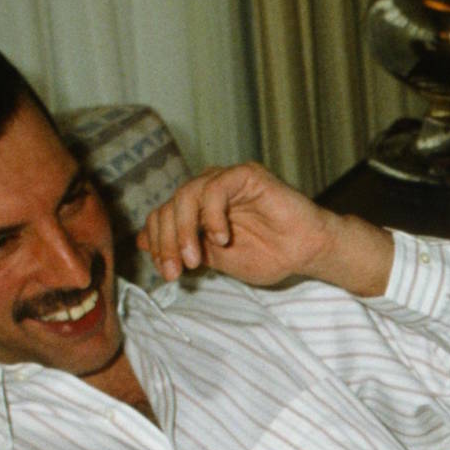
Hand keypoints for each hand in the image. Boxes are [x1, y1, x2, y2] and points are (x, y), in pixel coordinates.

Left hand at [136, 163, 392, 294]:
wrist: (307, 253)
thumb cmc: (269, 255)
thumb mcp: (216, 260)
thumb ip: (183, 247)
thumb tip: (143, 241)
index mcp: (198, 208)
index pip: (162, 217)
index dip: (159, 245)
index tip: (169, 273)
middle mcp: (208, 189)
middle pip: (169, 206)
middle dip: (168, 242)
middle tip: (177, 270)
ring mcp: (226, 180)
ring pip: (187, 194)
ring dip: (185, 231)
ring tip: (197, 259)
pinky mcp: (246, 175)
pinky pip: (216, 187)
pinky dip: (212, 215)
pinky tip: (222, 238)